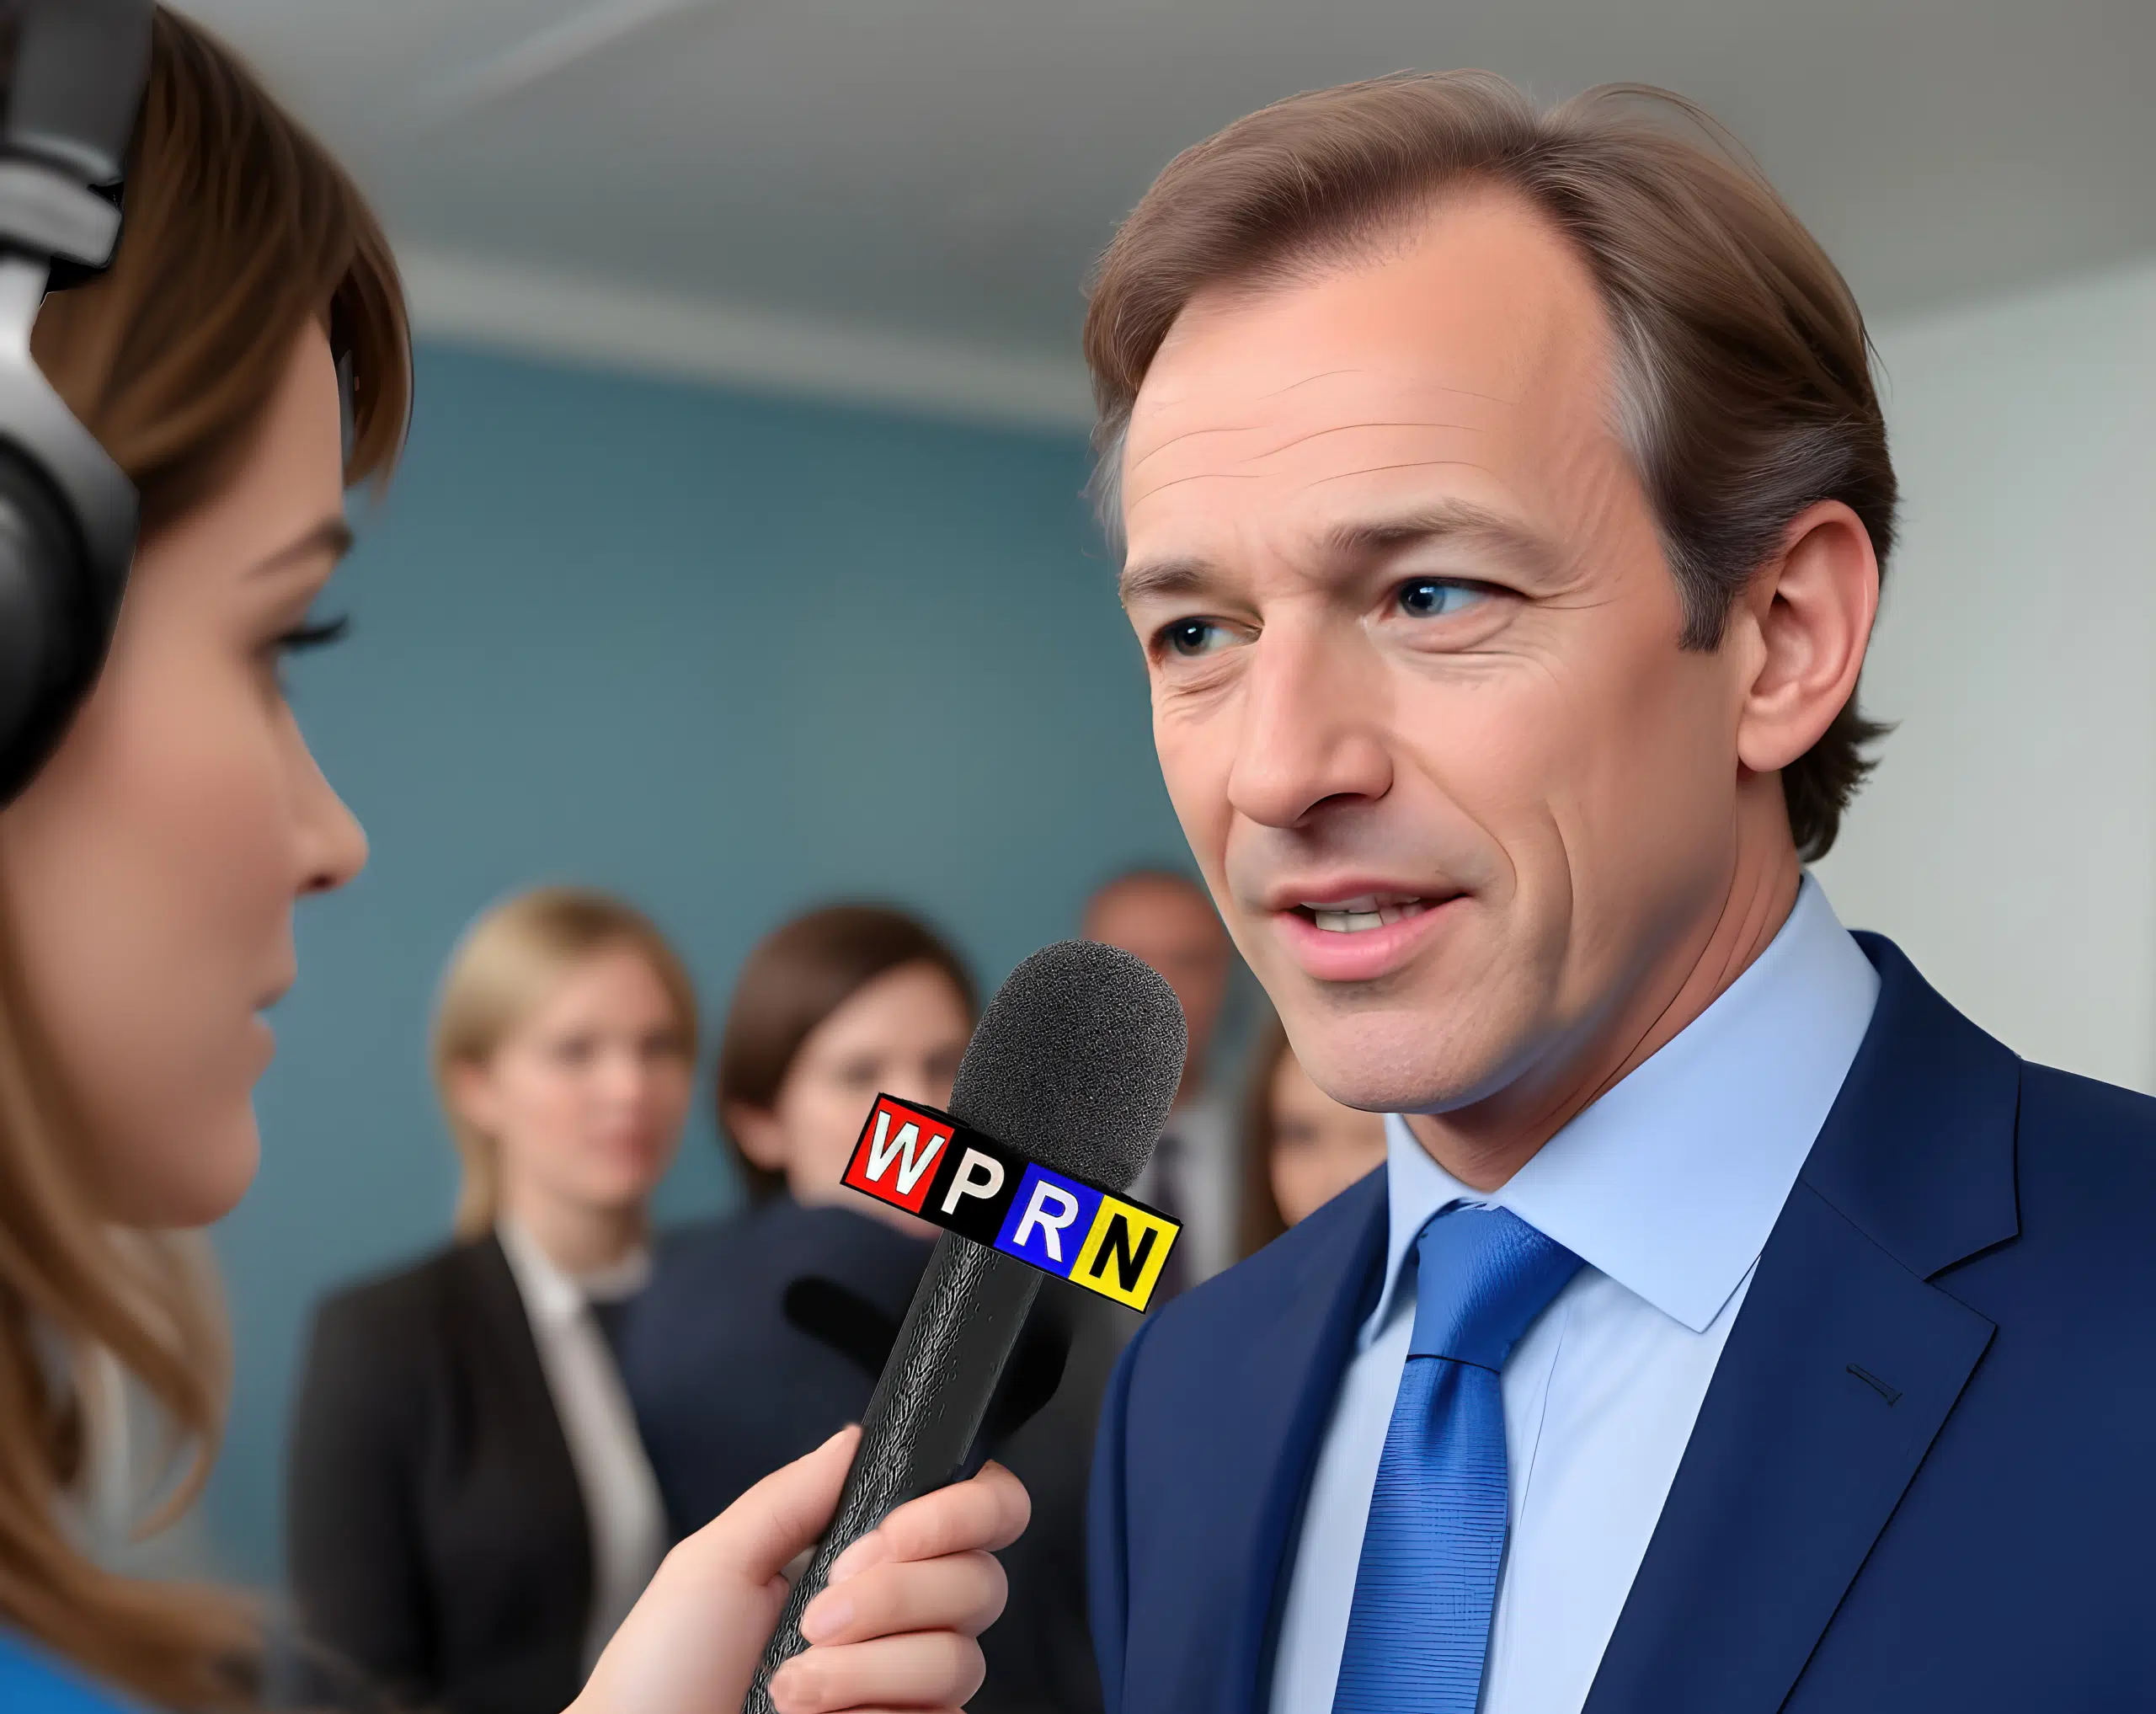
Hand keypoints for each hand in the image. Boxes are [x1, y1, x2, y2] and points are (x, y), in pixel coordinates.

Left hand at [567, 1425, 1030, 1713]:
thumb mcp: (714, 1563)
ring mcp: (903, 1690)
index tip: (893, 1533)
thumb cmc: (659, 1677)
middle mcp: (897, 1624)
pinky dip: (870, 1711)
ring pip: (960, 1657)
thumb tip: (855, 1435)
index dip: (959, 1512)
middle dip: (896, 1593)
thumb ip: (794, 1494)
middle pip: (981, 1581)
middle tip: (819, 1614)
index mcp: (862, 1562)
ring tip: (789, 1687)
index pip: (974, 1515)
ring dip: (865, 1667)